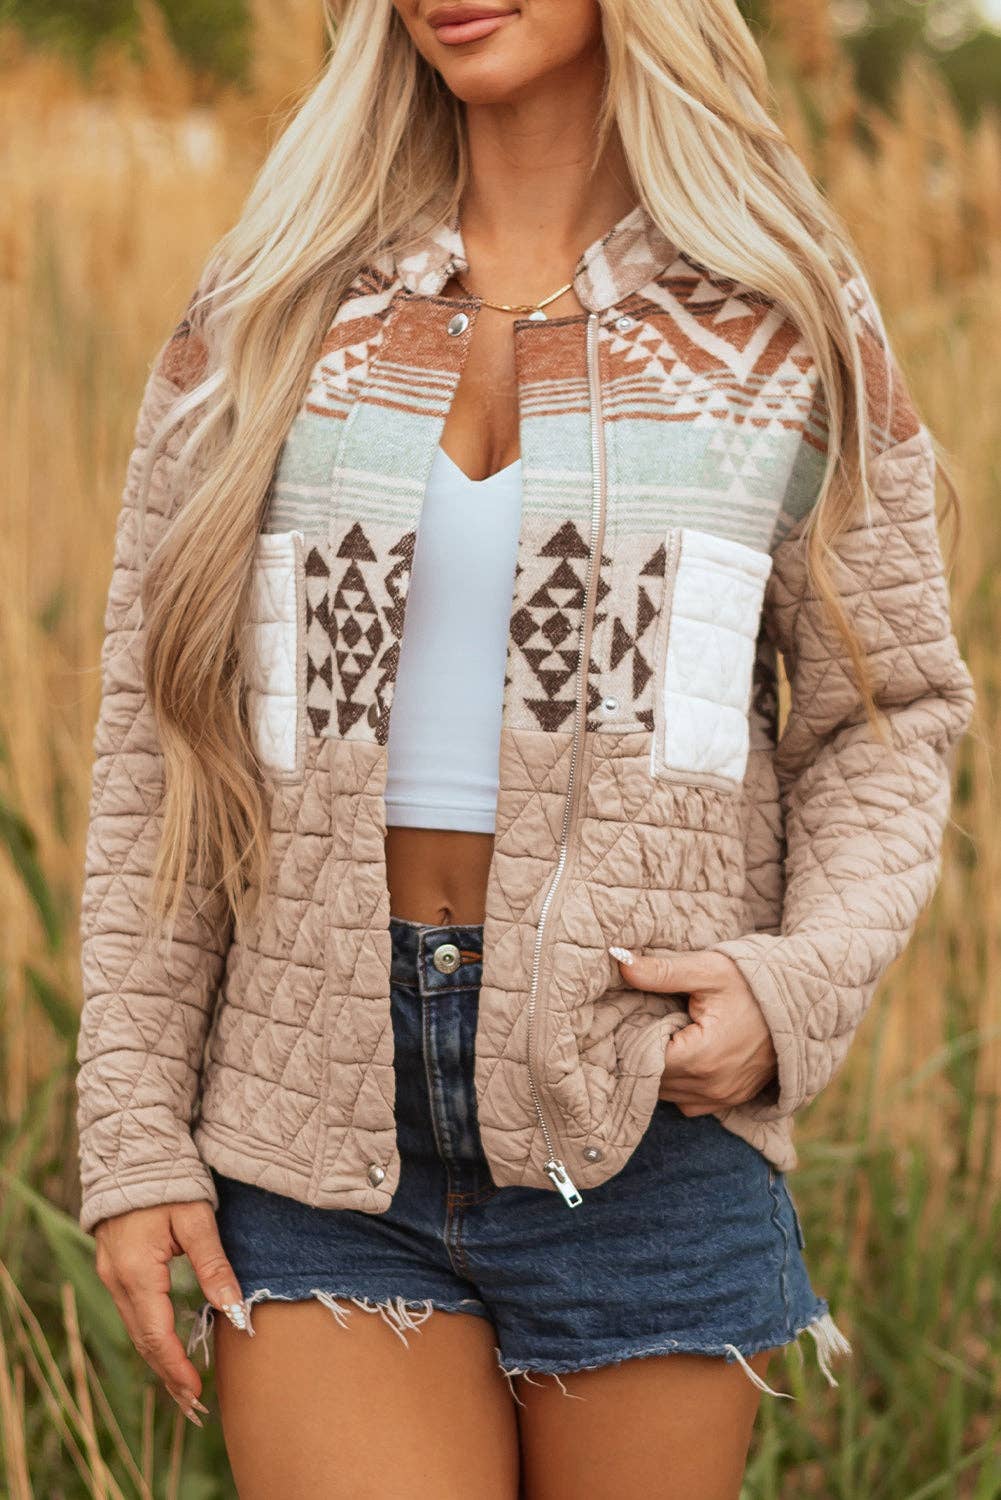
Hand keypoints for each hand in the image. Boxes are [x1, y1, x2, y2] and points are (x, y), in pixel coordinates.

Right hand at [94, 1201, 244, 1423]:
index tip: (197, 1392)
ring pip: (135, 1328)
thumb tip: (234, 1308)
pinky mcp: (115, 1267)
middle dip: (167, 1372)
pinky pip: (132, 1311)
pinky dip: (150, 1335)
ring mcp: (111, 1274)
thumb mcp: (197, 1219)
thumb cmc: (171, 1181)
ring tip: (183, 1387)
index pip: (156, 1333)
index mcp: (137, 1271)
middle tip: (194, 1404)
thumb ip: (214, 1264)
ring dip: (158, 1358)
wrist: (134, 1152)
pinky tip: (166, 1348)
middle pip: (143, 1338)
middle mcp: (117, 1279)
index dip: (176, 1366)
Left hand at [610, 947, 777, 1115]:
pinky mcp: (733, 1100)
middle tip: (643, 1025)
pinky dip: (680, 1085)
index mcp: (700, 1058)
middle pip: (653, 1081)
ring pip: (668, 1095)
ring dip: (661, 1072)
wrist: (803, 1002)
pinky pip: (690, 1103)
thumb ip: (662, 972)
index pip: (642, 1061)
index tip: (631, 1018)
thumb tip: (620, 962)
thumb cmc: (753, 983)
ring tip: (664, 1038)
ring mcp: (723, 1098)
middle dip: (643, 1056)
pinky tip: (682, 1056)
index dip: (631, 1039)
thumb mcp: (707, 971)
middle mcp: (711, 1087)